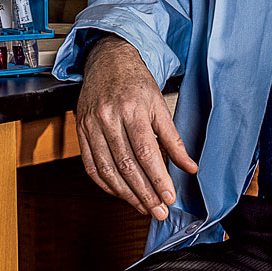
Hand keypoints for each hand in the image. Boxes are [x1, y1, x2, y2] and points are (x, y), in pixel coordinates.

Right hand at [75, 35, 197, 220]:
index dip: (158, 179)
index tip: (169, 197)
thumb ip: (174, 139)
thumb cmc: (136, 81)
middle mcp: (109, 118)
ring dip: (126, 194)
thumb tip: (190, 167)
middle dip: (144, 193)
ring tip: (143, 207)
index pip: (146, 153)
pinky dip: (105, 184)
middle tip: (158, 210)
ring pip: (107, 170)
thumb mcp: (160, 104)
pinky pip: (91, 166)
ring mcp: (91, 126)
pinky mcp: (81, 131)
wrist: (107, 60)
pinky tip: (120, 193)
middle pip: (127, 166)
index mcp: (132, 109)